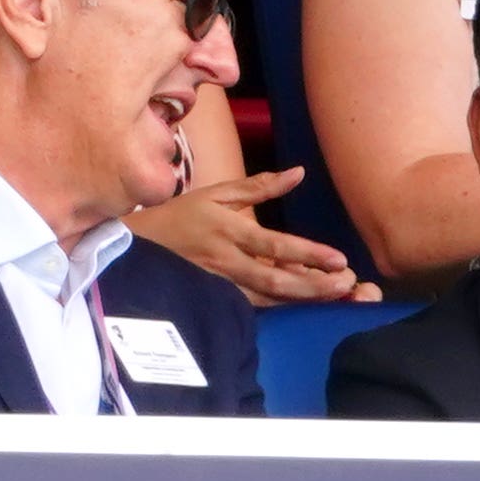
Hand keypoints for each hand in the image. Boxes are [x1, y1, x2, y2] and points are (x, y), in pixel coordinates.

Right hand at [128, 165, 372, 305]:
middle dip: (313, 285)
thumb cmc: (180, 216)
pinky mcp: (213, 301)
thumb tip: (299, 173)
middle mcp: (225, 261)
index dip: (308, 254)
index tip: (339, 260)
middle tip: (346, 285)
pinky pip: (252, 307)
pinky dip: (280, 307)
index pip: (274, 245)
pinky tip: (304, 306)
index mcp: (228, 230)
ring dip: (302, 299)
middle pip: (275, 279)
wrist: (133, 248)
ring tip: (334, 297)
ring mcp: (218, 285)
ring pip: (266, 298)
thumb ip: (260, 186)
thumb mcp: (217, 193)